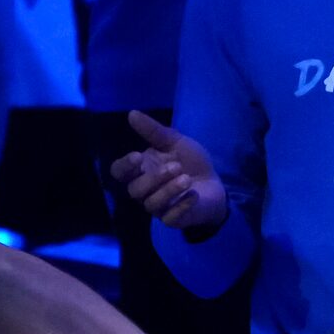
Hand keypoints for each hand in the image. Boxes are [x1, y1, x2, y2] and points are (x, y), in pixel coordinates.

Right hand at [107, 110, 228, 234]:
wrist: (214, 184)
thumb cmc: (190, 162)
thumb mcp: (175, 142)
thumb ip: (154, 131)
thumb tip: (132, 113)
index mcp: (141, 170)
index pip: (119, 172)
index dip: (124, 166)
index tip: (137, 156)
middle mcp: (145, 190)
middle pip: (134, 190)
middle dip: (154, 177)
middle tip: (176, 166)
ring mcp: (158, 207)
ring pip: (151, 203)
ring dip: (169, 190)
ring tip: (187, 179)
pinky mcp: (173, 219)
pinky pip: (170, 218)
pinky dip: (181, 206)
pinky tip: (193, 195)